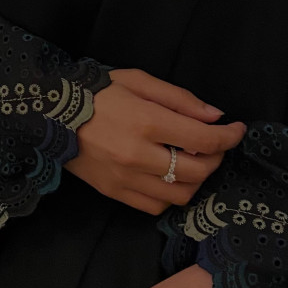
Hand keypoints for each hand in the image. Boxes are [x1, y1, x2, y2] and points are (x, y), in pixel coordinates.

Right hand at [64, 67, 246, 213]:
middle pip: (197, 172)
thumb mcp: (139, 81)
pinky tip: (168, 179)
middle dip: (216, 158)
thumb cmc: (97, 91)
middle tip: (214, 146)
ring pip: (179, 194)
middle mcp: (138, 155)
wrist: (50, 113)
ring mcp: (125, 178)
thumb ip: (180, 99)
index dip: (229, 137)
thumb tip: (215, 117)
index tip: (236, 130)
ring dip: (195, 180)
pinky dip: (170, 195)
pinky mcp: (114, 192)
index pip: (204, 141)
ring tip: (193, 163)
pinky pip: (155, 206)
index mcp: (147, 122)